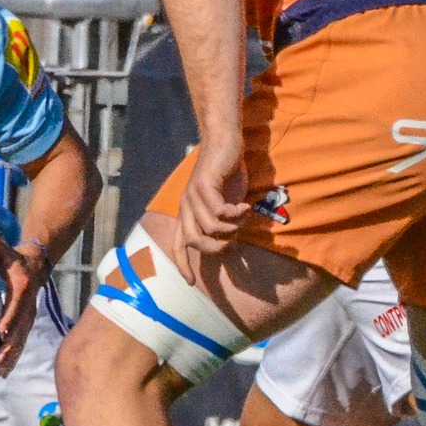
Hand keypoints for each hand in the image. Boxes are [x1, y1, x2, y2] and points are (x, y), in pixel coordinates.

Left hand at [0, 236, 47, 376]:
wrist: (36, 265)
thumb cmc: (15, 258)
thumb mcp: (7, 250)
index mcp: (23, 289)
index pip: (17, 305)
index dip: (10, 317)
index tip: (1, 331)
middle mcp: (28, 306)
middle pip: (20, 330)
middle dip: (10, 347)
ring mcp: (28, 317)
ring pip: (20, 340)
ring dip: (11, 357)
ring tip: (0, 373)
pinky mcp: (24, 324)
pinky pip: (19, 343)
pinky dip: (11, 357)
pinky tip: (1, 372)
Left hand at [176, 139, 248, 282]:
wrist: (225, 143)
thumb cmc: (227, 174)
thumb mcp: (225, 204)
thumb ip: (224, 224)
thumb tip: (230, 246)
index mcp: (188, 213)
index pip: (178, 245)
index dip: (183, 264)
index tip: (190, 282)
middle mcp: (186, 206)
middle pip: (195, 241)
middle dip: (216, 247)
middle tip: (234, 242)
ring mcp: (192, 195)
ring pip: (210, 227)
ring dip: (232, 227)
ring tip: (244, 216)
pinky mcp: (204, 185)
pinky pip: (220, 211)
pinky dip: (236, 213)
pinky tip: (247, 206)